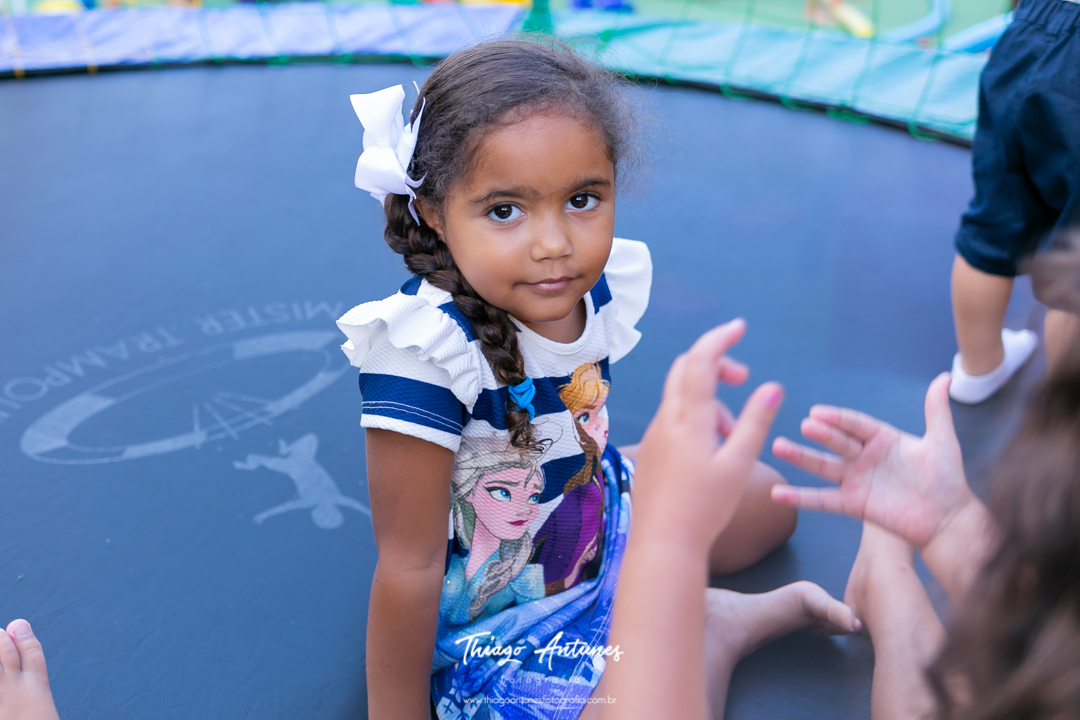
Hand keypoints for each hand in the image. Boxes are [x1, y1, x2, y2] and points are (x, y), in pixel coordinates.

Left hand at [633, 319, 783, 551]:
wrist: (663, 543)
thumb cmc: (706, 508)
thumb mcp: (739, 464)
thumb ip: (755, 422)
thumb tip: (772, 386)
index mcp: (688, 419)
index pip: (701, 361)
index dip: (720, 339)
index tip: (739, 327)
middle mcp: (666, 419)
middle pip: (685, 369)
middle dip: (715, 363)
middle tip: (744, 378)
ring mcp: (655, 434)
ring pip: (681, 396)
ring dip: (710, 399)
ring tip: (733, 435)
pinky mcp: (651, 449)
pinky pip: (673, 418)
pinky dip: (696, 418)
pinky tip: (712, 449)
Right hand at [770, 373, 971, 549]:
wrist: (947, 519)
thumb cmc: (947, 479)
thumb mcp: (942, 441)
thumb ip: (936, 411)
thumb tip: (945, 376)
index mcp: (882, 439)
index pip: (855, 424)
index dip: (838, 418)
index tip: (818, 412)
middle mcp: (864, 457)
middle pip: (836, 442)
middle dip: (820, 435)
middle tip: (805, 426)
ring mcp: (856, 480)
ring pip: (822, 466)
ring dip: (800, 457)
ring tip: (777, 446)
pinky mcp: (852, 504)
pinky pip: (822, 500)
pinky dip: (799, 497)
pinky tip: (778, 493)